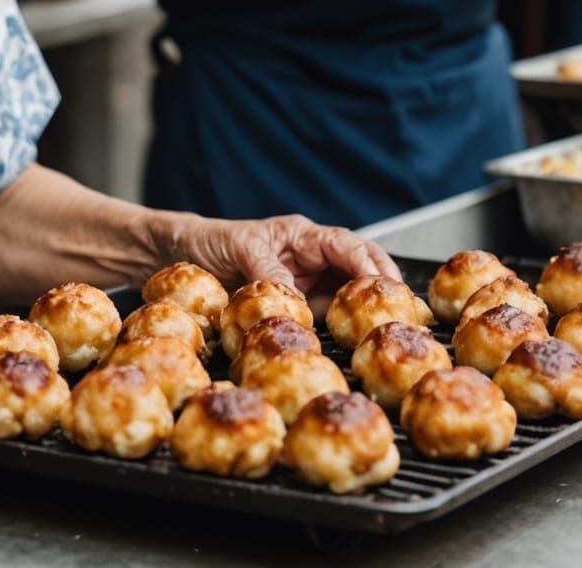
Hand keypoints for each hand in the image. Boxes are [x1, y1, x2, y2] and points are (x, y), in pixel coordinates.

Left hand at [177, 213, 401, 315]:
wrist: (178, 256)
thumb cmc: (209, 241)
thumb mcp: (239, 248)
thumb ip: (269, 272)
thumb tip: (294, 300)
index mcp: (302, 236)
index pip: (347, 246)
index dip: (371, 265)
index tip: (388, 287)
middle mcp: (311, 259)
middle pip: (360, 271)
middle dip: (383, 290)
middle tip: (403, 316)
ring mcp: (307, 285)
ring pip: (347, 298)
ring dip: (365, 314)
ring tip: (386, 334)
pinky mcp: (297, 309)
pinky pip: (324, 319)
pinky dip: (338, 330)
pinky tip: (350, 345)